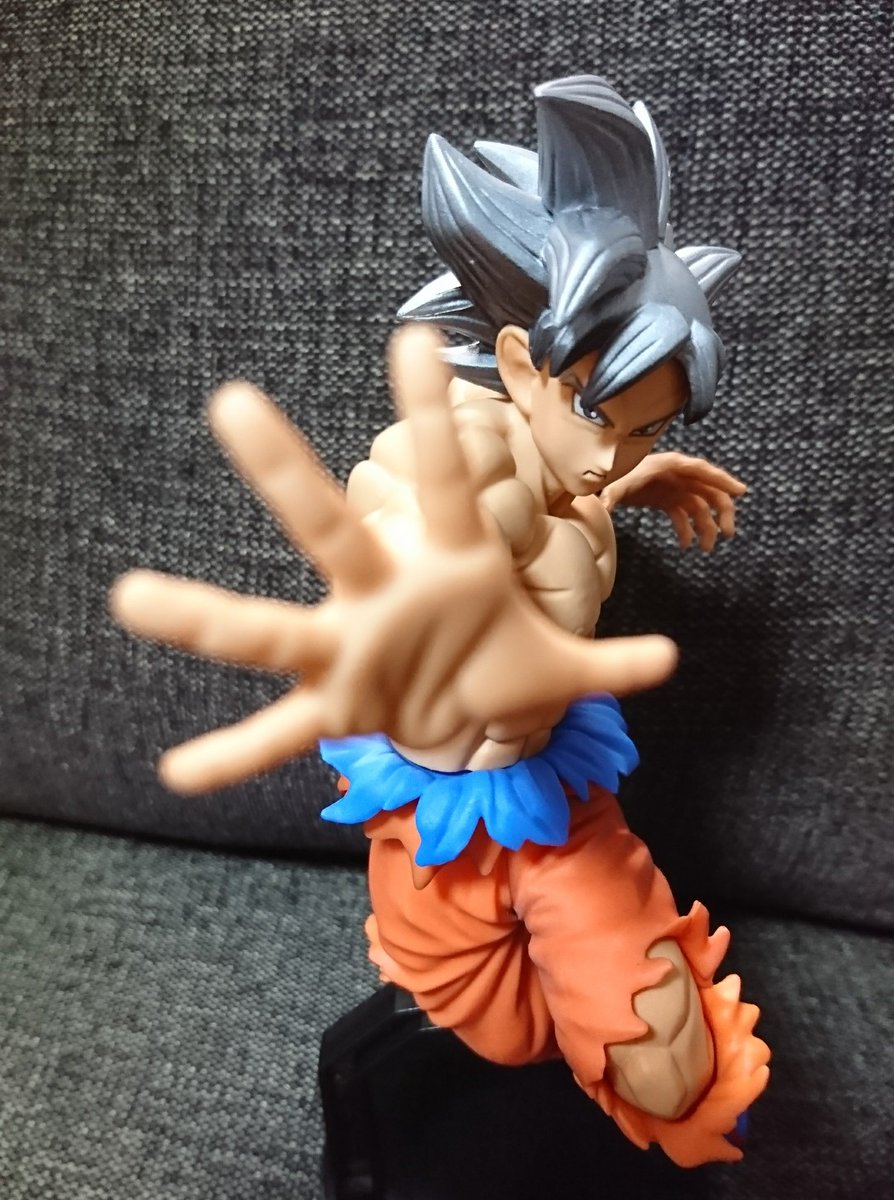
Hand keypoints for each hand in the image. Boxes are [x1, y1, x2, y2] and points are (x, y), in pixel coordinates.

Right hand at [110, 327, 676, 793]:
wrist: (461, 722)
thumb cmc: (499, 670)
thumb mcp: (561, 670)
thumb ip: (610, 663)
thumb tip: (671, 660)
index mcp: (450, 570)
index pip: (442, 481)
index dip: (428, 419)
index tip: (412, 341)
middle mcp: (383, 597)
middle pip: (330, 529)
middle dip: (288, 474)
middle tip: (231, 403)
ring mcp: (350, 651)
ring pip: (268, 626)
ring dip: (203, 614)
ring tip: (130, 596)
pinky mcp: (335, 705)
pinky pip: (277, 732)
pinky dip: (233, 753)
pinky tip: (179, 772)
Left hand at [600, 451, 746, 551]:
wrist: (604, 480)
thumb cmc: (611, 478)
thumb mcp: (613, 484)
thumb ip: (611, 496)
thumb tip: (603, 508)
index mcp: (671, 465)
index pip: (702, 470)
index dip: (722, 479)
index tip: (741, 491)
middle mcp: (678, 476)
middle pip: (709, 491)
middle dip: (721, 511)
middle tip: (728, 533)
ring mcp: (674, 488)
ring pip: (699, 507)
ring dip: (705, 527)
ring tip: (705, 550)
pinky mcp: (667, 500)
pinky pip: (684, 516)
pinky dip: (686, 531)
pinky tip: (684, 546)